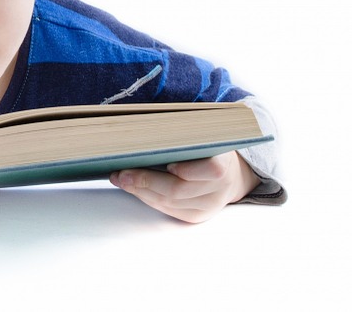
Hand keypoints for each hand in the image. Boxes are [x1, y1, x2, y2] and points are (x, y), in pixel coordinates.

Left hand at [109, 152, 259, 223]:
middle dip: (145, 182)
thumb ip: (183, 137)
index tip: (164, 163)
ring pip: (169, 203)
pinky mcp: (196, 216)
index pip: (209, 170)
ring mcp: (207, 206)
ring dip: (140, 191)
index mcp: (225, 164)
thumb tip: (145, 135)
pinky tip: (134, 189)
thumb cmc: (209, 149)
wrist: (232, 175)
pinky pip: (168, 210)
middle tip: (121, 173)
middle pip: (178, 190)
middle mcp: (219, 189)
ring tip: (120, 179)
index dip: (186, 169)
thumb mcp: (204, 138)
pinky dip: (148, 198)